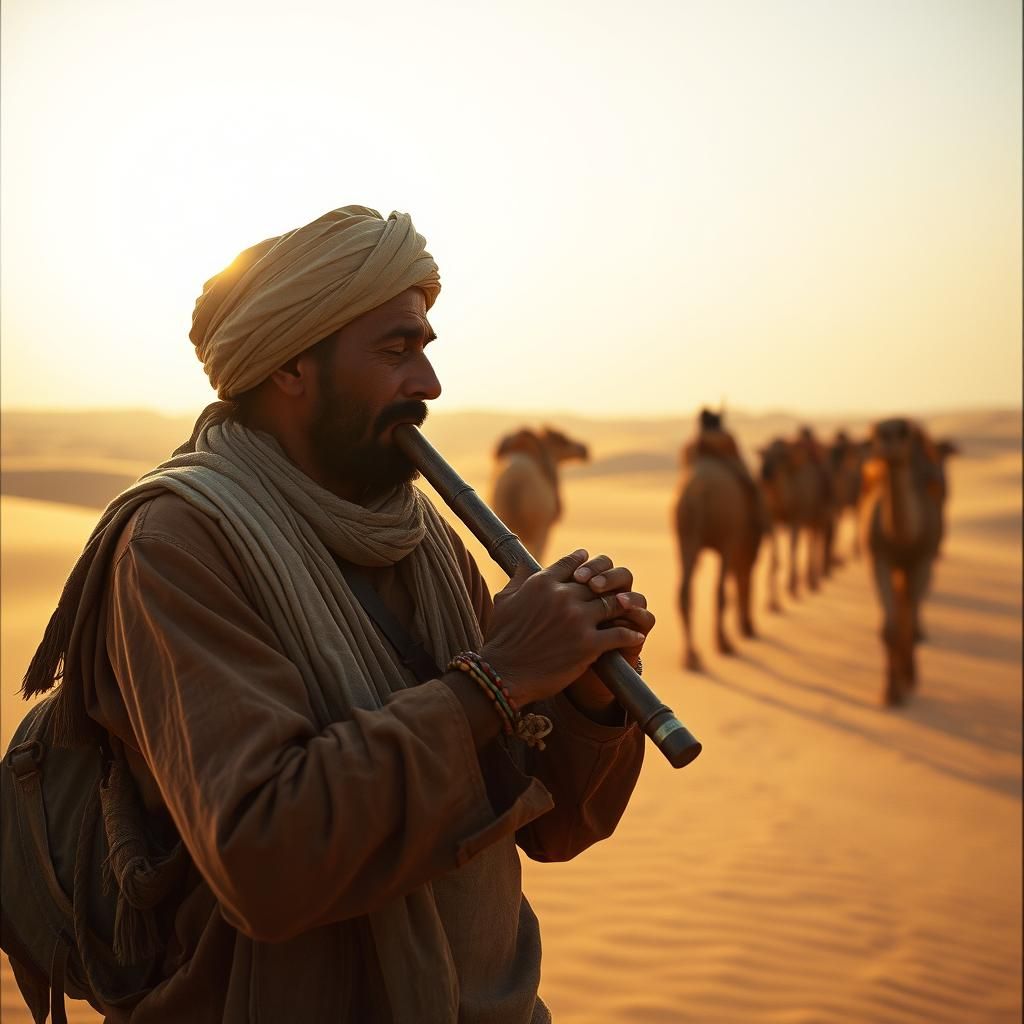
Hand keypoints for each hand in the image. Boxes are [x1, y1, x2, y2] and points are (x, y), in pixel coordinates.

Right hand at [480, 549, 646, 707]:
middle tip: (617, 588)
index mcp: (542, 583)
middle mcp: (563, 596)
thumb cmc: (501, 640)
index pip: (571, 564)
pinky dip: (631, 634)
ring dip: (624, 607)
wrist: (504, 674)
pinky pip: (619, 634)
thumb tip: (526, 564)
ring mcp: (577, 620)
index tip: (590, 560)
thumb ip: (519, 579)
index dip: (584, 561)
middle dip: (607, 585)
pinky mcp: (588, 644)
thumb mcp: (504, 601)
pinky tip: (636, 636)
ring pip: (612, 604)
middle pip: (596, 583)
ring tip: (632, 609)